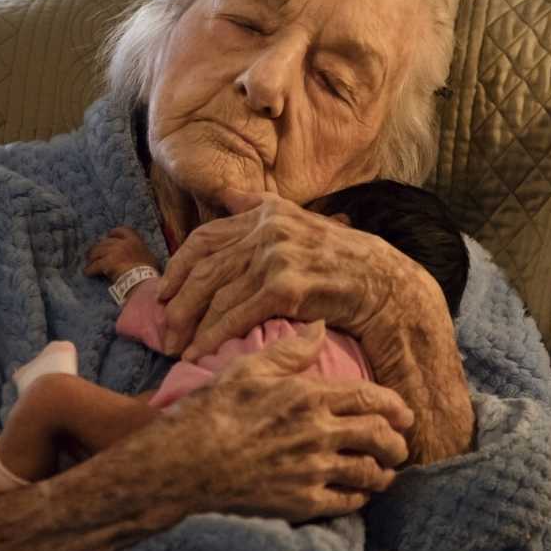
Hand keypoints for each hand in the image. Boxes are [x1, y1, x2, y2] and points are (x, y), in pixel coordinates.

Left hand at [84, 225, 158, 277]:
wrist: (142, 278)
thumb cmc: (149, 270)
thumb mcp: (149, 257)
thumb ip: (141, 252)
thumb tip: (140, 255)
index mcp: (134, 240)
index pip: (121, 230)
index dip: (113, 233)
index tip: (109, 236)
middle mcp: (122, 243)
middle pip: (105, 242)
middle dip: (99, 247)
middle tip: (94, 253)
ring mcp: (113, 252)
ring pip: (97, 251)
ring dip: (92, 257)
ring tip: (89, 262)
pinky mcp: (106, 262)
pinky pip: (95, 265)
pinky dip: (90, 269)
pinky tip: (87, 272)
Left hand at [156, 189, 399, 359]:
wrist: (387, 288)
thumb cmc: (345, 263)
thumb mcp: (304, 223)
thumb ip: (263, 209)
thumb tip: (228, 196)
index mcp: (268, 213)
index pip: (206, 237)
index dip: (178, 267)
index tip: (163, 294)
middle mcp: (270, 229)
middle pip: (205, 267)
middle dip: (178, 302)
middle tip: (163, 331)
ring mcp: (278, 255)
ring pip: (217, 294)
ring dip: (192, 325)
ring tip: (177, 349)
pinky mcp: (287, 285)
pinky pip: (238, 314)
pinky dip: (214, 336)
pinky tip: (202, 354)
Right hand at [161, 321, 412, 519]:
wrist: (185, 462)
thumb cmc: (213, 411)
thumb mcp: (249, 368)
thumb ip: (290, 350)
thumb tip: (319, 325)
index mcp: (309, 396)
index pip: (368, 398)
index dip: (393, 406)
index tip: (404, 413)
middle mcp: (318, 433)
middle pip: (377, 436)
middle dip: (396, 442)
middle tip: (400, 445)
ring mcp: (312, 470)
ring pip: (367, 472)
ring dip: (383, 472)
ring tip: (385, 473)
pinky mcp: (301, 502)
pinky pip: (345, 502)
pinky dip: (359, 498)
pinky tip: (359, 495)